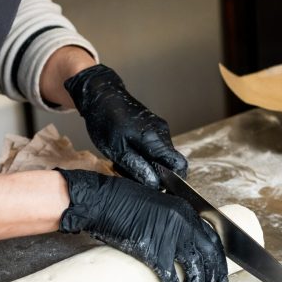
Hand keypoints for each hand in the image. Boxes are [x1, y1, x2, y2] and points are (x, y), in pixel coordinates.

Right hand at [57, 168, 227, 281]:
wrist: (104, 201)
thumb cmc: (126, 201)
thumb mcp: (160, 205)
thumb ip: (175, 219)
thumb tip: (184, 239)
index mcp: (186, 211)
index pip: (213, 237)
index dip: (220, 257)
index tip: (221, 269)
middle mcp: (183, 223)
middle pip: (209, 254)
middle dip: (216, 274)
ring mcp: (170, 237)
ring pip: (194, 266)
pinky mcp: (153, 251)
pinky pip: (170, 276)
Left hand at [65, 64, 187, 188]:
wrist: (102, 94)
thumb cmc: (105, 120)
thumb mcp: (116, 150)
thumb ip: (137, 168)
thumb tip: (154, 184)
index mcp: (155, 139)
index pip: (179, 164)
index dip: (174, 180)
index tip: (160, 187)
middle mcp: (162, 132)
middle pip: (172, 161)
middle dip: (158, 173)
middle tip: (137, 176)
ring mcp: (160, 127)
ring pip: (163, 154)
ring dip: (151, 164)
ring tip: (129, 163)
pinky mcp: (155, 126)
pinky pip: (157, 146)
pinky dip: (147, 154)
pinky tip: (130, 153)